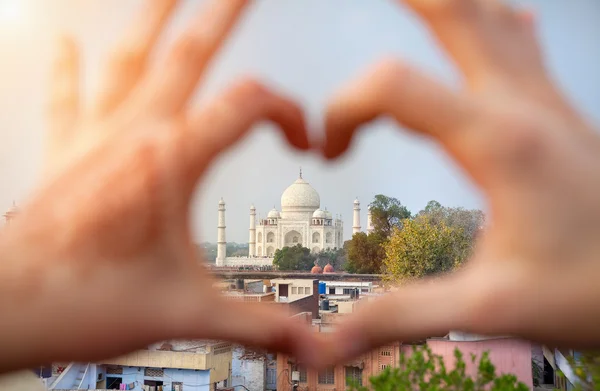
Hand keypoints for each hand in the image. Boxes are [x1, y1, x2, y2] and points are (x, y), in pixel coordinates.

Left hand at [0, 0, 313, 372]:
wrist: (5, 307)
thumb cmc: (86, 302)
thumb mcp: (187, 313)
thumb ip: (256, 324)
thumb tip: (311, 345)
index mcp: (172, 159)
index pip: (250, 107)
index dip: (289, 114)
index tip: (303, 143)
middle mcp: (135, 134)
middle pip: (189, 55)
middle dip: (223, 15)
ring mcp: (97, 138)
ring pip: (130, 58)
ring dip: (154, 19)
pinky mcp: (68, 153)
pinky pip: (68, 97)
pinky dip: (70, 69)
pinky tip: (68, 43)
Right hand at [318, 0, 599, 363]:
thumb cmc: (594, 290)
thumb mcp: (492, 306)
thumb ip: (405, 315)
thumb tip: (332, 340)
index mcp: (500, 142)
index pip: (393, 86)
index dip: (342, 109)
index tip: (329, 152)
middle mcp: (523, 102)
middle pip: (452, 5)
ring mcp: (543, 97)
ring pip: (486, 9)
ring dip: (437, 0)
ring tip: (398, 2)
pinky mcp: (553, 106)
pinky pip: (513, 35)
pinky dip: (480, 17)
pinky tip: (467, 32)